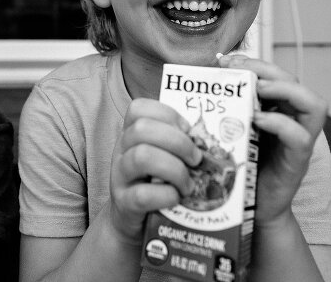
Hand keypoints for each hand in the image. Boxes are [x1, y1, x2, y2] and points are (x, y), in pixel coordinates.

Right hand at [109, 98, 201, 242]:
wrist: (132, 223)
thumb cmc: (155, 185)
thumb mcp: (162, 158)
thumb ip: (178, 146)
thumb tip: (209, 142)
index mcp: (131, 134)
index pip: (139, 108)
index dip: (168, 115)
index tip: (187, 131)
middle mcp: (121, 151)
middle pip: (142, 129)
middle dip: (178, 142)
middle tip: (195, 160)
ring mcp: (120, 177)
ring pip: (141, 157)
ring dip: (175, 170)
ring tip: (188, 184)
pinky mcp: (124, 204)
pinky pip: (143, 195)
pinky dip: (167, 196)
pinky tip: (176, 199)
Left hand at [217, 54, 327, 225]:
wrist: (248, 208)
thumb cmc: (236, 165)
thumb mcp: (228, 130)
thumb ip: (222, 109)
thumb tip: (198, 82)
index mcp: (275, 109)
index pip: (274, 74)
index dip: (252, 62)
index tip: (224, 60)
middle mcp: (292, 120)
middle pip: (294, 81)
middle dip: (266, 68)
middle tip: (237, 68)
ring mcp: (299, 140)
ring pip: (313, 104)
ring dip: (285, 90)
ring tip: (257, 88)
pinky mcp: (298, 162)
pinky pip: (300, 136)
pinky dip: (279, 124)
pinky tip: (257, 119)